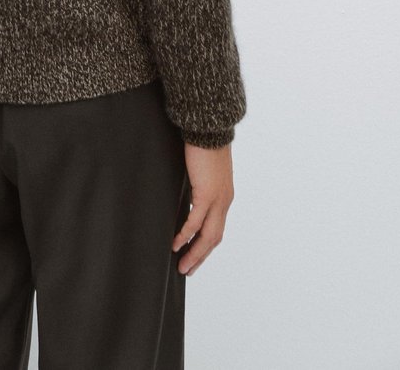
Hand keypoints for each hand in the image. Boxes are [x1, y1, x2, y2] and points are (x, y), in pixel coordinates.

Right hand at [172, 141, 234, 276]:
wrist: (210, 129)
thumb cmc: (205, 144)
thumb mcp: (203, 170)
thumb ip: (199, 185)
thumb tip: (188, 195)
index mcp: (224, 196)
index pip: (216, 228)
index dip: (206, 245)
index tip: (194, 257)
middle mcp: (224, 201)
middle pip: (214, 238)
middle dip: (200, 256)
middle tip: (187, 269)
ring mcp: (217, 199)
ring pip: (207, 235)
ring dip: (195, 253)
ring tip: (182, 265)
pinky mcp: (207, 193)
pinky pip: (195, 221)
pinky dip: (186, 235)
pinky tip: (176, 244)